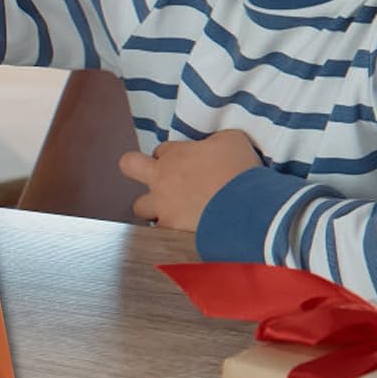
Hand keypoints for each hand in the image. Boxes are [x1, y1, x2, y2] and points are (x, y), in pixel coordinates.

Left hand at [117, 129, 261, 230]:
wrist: (247, 208)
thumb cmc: (241, 172)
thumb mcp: (234, 141)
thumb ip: (218, 139)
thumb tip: (217, 145)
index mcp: (176, 154)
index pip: (161, 150)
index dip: (171, 156)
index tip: (185, 164)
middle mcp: (162, 177)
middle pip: (130, 165)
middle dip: (136, 169)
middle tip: (156, 180)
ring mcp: (162, 205)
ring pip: (140, 207)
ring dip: (153, 209)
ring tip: (172, 215)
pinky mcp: (170, 230)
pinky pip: (158, 235)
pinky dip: (166, 235)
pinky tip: (179, 237)